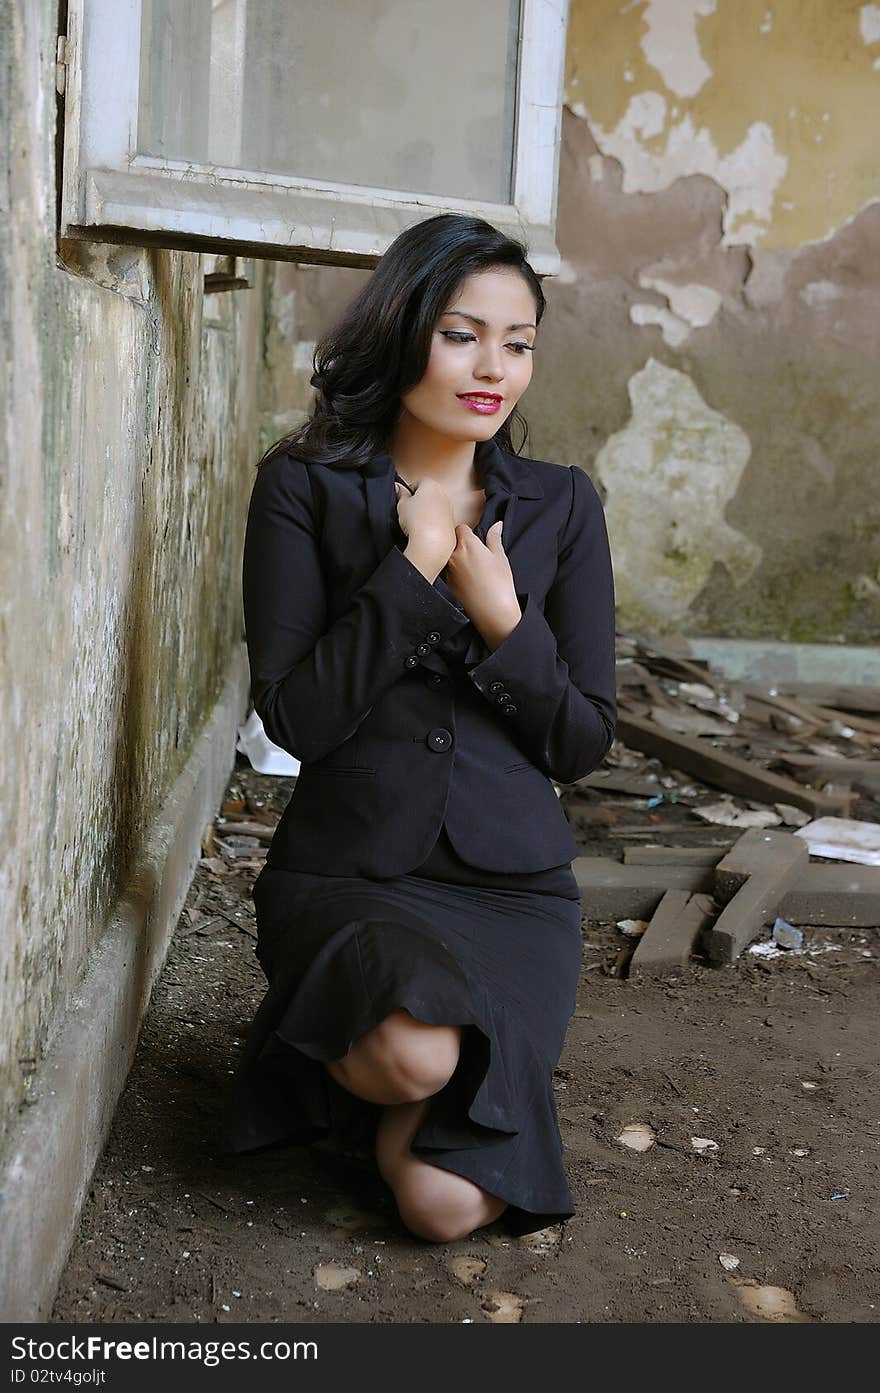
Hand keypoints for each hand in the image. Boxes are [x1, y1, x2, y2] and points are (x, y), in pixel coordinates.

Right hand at [394, 478, 456, 577]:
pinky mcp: (452, 523)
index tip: (403, 501)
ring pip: (435, 508)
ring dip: (426, 513)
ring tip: (416, 523)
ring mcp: (449, 509)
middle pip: (428, 495)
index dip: (408, 492)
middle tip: (408, 512)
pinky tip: (424, 531)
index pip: (417, 483)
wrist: (432, 543)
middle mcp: (443, 494)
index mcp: (431, 484)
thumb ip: (400, 494)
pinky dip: (433, 524)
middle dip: (418, 502)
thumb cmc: (417, 522)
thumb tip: (398, 487)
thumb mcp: (401, 505)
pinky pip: (439, 520)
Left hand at [442, 521, 521, 648]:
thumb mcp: (500, 557)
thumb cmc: (499, 584)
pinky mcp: (446, 582)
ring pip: (447, 555)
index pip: (460, 528)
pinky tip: (467, 578)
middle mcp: (454, 555)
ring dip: (455, 556)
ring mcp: (448, 569)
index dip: (468, 532)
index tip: (475, 539)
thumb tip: (496, 525)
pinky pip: (447, 569)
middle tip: (474, 553)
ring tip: (471, 567)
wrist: (492, 611)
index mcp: (468, 544)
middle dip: (459, 543)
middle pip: (451, 540)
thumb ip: (494, 538)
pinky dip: (454, 570)